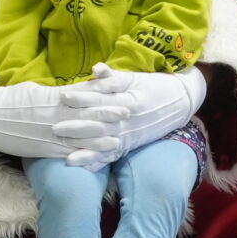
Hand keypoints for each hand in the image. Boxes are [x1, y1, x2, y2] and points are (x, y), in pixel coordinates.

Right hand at [0, 82, 129, 160]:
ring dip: (101, 138)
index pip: (83, 93)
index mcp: (52, 96)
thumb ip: (55, 92)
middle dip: (108, 113)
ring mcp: (48, 132)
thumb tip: (73, 92)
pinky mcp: (41, 147)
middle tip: (129, 112)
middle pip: (86, 113)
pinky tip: (93, 159)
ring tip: (119, 140)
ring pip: (79, 136)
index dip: (103, 92)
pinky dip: (81, 156)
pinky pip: (65, 152)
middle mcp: (54, 113)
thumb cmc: (8, 100)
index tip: (121, 89)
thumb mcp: (34, 90)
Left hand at [61, 63, 204, 157]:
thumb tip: (96, 69)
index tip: (63, 96)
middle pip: (100, 125)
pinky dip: (99, 163)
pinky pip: (113, 156)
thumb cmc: (155, 86)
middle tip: (55, 128)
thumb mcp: (135, 77)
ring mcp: (130, 135)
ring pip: (106, 145)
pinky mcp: (131, 144)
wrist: (182, 102)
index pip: (102, 100)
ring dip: (87, 152)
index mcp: (129, 100)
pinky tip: (85, 169)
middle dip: (77, 128)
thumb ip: (113, 76)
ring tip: (68, 158)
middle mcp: (128, 121)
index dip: (82, 98)